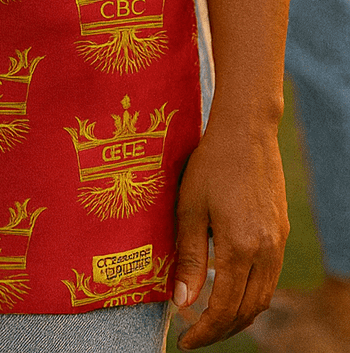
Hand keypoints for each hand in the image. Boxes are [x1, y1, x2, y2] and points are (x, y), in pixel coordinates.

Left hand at [172, 119, 288, 347]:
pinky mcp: (280, 232)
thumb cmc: (210, 164)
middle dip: (221, 330)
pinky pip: (269, 278)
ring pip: (262, 298)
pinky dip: (251, 295)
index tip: (184, 341)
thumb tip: (183, 302)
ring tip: (211, 321)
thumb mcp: (190, 208)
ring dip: (238, 317)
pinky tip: (231, 290)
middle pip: (247, 310)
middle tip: (195, 336)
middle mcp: (265, 252)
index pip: (224, 309)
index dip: (204, 331)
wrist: (247, 131)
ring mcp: (277, 243)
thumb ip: (190, 258)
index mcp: (240, 248)